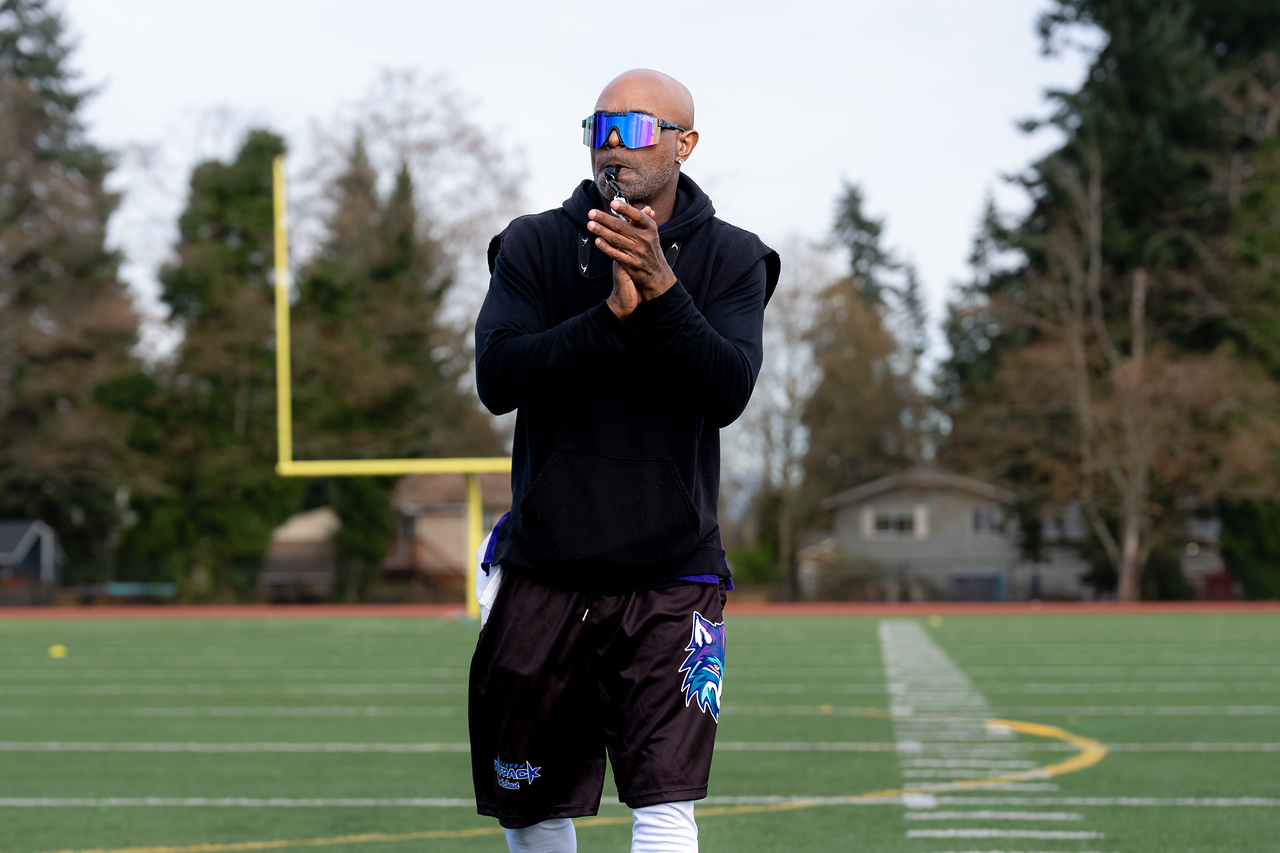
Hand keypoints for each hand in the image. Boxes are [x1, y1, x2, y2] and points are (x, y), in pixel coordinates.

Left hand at [588, 200, 676, 318]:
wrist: (657, 274)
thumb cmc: (651, 249)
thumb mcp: (652, 234)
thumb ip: (646, 221)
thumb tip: (647, 208)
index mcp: (650, 229)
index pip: (637, 216)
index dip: (625, 209)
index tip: (613, 204)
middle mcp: (644, 239)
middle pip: (621, 227)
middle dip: (604, 219)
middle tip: (591, 213)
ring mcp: (637, 252)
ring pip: (616, 239)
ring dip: (601, 231)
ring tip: (591, 225)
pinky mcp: (630, 263)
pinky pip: (615, 254)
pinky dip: (606, 247)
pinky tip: (597, 241)